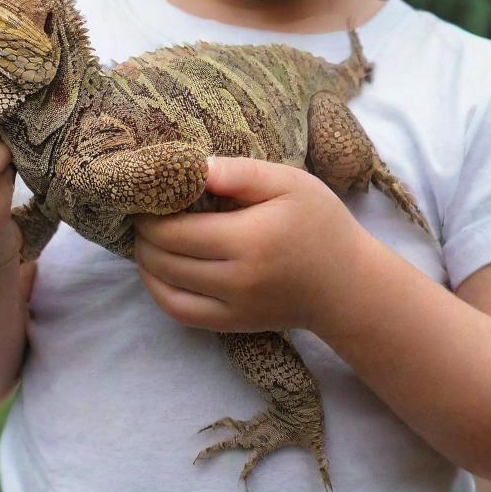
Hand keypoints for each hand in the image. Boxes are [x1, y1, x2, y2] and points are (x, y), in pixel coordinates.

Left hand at [133, 156, 368, 332]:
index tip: (145, 195)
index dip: (150, 214)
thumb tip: (194, 166)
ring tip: (147, 238)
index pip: (177, 231)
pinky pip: (181, 314)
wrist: (348, 285)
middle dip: (143, 236)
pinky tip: (159, 270)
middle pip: (165, 260)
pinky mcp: (233, 325)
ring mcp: (234, 308)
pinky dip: (159, 292)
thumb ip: (240, 173)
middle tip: (142, 212)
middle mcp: (237, 280)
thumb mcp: (290, 183)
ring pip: (165, 290)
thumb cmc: (321, 224)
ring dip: (146, 263)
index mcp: (250, 239)